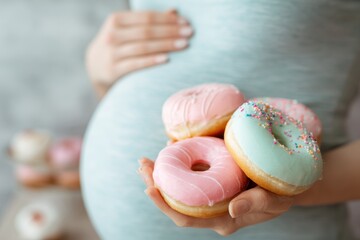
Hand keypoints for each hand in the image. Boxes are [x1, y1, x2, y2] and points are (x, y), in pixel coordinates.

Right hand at [86, 10, 192, 97]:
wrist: (96, 67)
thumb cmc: (120, 44)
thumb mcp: (128, 30)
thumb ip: (148, 21)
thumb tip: (175, 10)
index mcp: (116, 19)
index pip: (146, 17)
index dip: (167, 19)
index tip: (185, 22)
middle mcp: (112, 34)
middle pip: (147, 31)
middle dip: (171, 31)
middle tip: (190, 33)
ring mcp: (111, 53)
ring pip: (144, 47)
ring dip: (166, 45)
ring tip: (184, 44)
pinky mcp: (113, 70)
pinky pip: (136, 64)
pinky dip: (152, 60)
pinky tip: (167, 59)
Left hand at [138, 158, 292, 235]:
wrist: (290, 180)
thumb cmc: (284, 192)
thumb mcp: (276, 199)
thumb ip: (257, 204)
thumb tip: (233, 209)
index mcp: (223, 218)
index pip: (187, 219)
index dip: (165, 206)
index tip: (148, 188)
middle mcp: (212, 207)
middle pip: (177, 202)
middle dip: (156, 185)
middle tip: (142, 165)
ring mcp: (212, 192)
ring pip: (181, 186)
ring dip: (162, 173)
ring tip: (147, 159)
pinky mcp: (215, 176)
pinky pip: (192, 170)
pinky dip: (179, 160)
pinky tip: (171, 147)